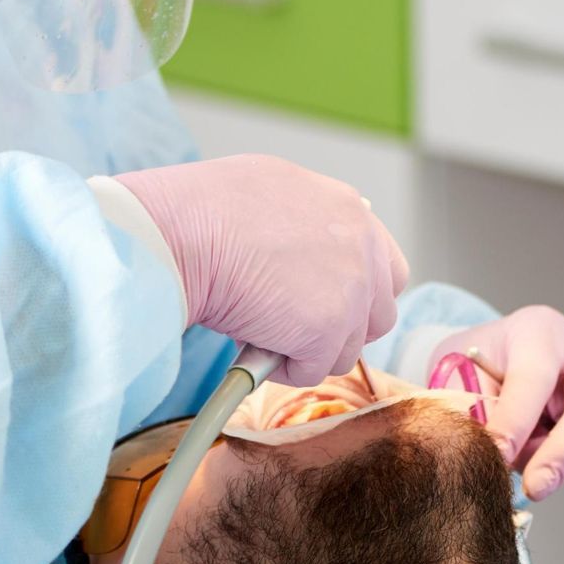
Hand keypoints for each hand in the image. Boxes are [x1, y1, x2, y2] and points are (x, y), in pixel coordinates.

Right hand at [116, 155, 408, 386]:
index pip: (383, 265)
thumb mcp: (271, 193)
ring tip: (258, 329)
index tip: (326, 304)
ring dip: (305, 349)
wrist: (179, 233)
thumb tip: (302, 254)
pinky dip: (281, 367)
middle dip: (341, 329)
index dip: (356, 293)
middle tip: (295, 329)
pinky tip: (251, 342)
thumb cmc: (202, 210)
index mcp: (348, 209)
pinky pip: (312, 369)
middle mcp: (361, 246)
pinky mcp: (327, 329)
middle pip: (378, 313)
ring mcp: (351, 289)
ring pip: (345, 348)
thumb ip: (305, 224)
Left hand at [431, 306, 563, 500]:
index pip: (534, 377)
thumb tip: (483, 449)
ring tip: (521, 450)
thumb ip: (468, 405)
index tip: (498, 454)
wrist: (505, 357)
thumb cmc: (481, 361)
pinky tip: (543, 446)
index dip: (517, 420)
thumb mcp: (457, 370)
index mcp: (538, 330)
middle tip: (535, 486)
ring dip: (558, 463)